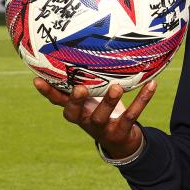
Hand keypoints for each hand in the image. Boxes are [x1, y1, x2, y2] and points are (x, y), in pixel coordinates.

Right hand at [34, 78, 156, 158]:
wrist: (122, 142)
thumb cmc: (102, 111)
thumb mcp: (92, 98)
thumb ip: (85, 79)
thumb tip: (78, 47)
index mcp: (77, 110)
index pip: (57, 101)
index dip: (47, 92)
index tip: (36, 78)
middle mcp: (86, 120)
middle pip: (75, 113)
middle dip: (76, 101)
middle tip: (80, 87)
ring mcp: (103, 128)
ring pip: (103, 117)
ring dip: (110, 102)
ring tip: (117, 87)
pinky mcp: (121, 131)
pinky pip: (132, 115)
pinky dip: (142, 100)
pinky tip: (152, 84)